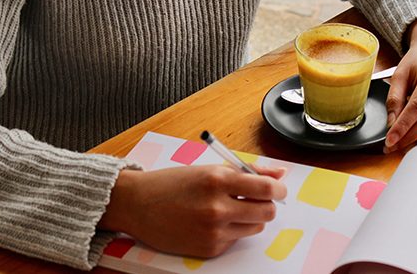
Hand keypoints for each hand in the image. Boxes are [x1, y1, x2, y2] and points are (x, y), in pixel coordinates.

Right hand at [98, 164, 286, 257]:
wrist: (137, 205)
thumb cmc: (172, 184)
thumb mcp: (209, 169)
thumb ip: (247, 171)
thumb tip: (279, 174)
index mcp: (218, 180)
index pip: (266, 188)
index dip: (278, 189)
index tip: (278, 189)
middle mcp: (217, 207)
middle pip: (267, 211)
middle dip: (267, 204)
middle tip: (257, 199)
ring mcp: (214, 231)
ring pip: (255, 227)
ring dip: (250, 218)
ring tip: (230, 209)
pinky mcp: (210, 248)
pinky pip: (237, 239)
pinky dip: (232, 230)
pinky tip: (212, 221)